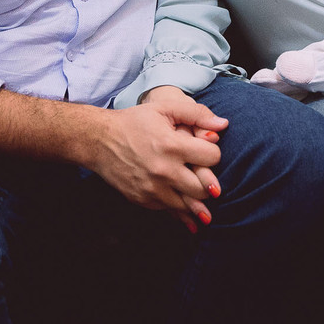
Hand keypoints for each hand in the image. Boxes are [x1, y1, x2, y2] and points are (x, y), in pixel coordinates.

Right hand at [94, 86, 227, 230]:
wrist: (99, 140)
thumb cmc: (134, 121)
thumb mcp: (165, 108)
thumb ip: (197, 114)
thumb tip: (223, 125)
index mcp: (172, 145)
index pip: (212, 158)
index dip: (214, 153)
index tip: (207, 152)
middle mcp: (164, 171)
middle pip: (204, 188)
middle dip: (210, 182)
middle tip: (211, 180)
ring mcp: (152, 188)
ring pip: (189, 206)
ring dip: (199, 203)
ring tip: (206, 203)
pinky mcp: (143, 200)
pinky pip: (170, 212)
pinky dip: (181, 212)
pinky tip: (191, 214)